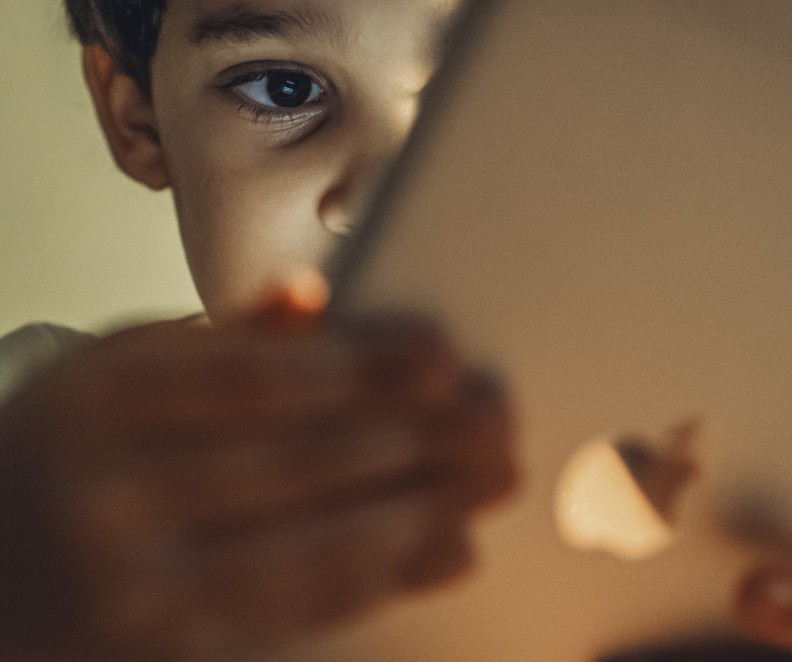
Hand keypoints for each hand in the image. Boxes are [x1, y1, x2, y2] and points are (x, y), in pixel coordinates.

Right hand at [0, 297, 515, 659]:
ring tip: (492, 480)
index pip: (255, 376)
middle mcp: (105, 494)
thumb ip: (221, 338)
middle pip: (297, 461)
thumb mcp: (125, 374)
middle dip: (417, 439)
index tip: (446, 357)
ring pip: (309, 545)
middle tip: (499, 419)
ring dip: (420, 511)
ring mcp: (130, 587)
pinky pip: (295, 613)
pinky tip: (443, 546)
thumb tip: (314, 296)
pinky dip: (381, 577)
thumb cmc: (80, 451)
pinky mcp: (167, 651)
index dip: (362, 366)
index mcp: (99, 397)